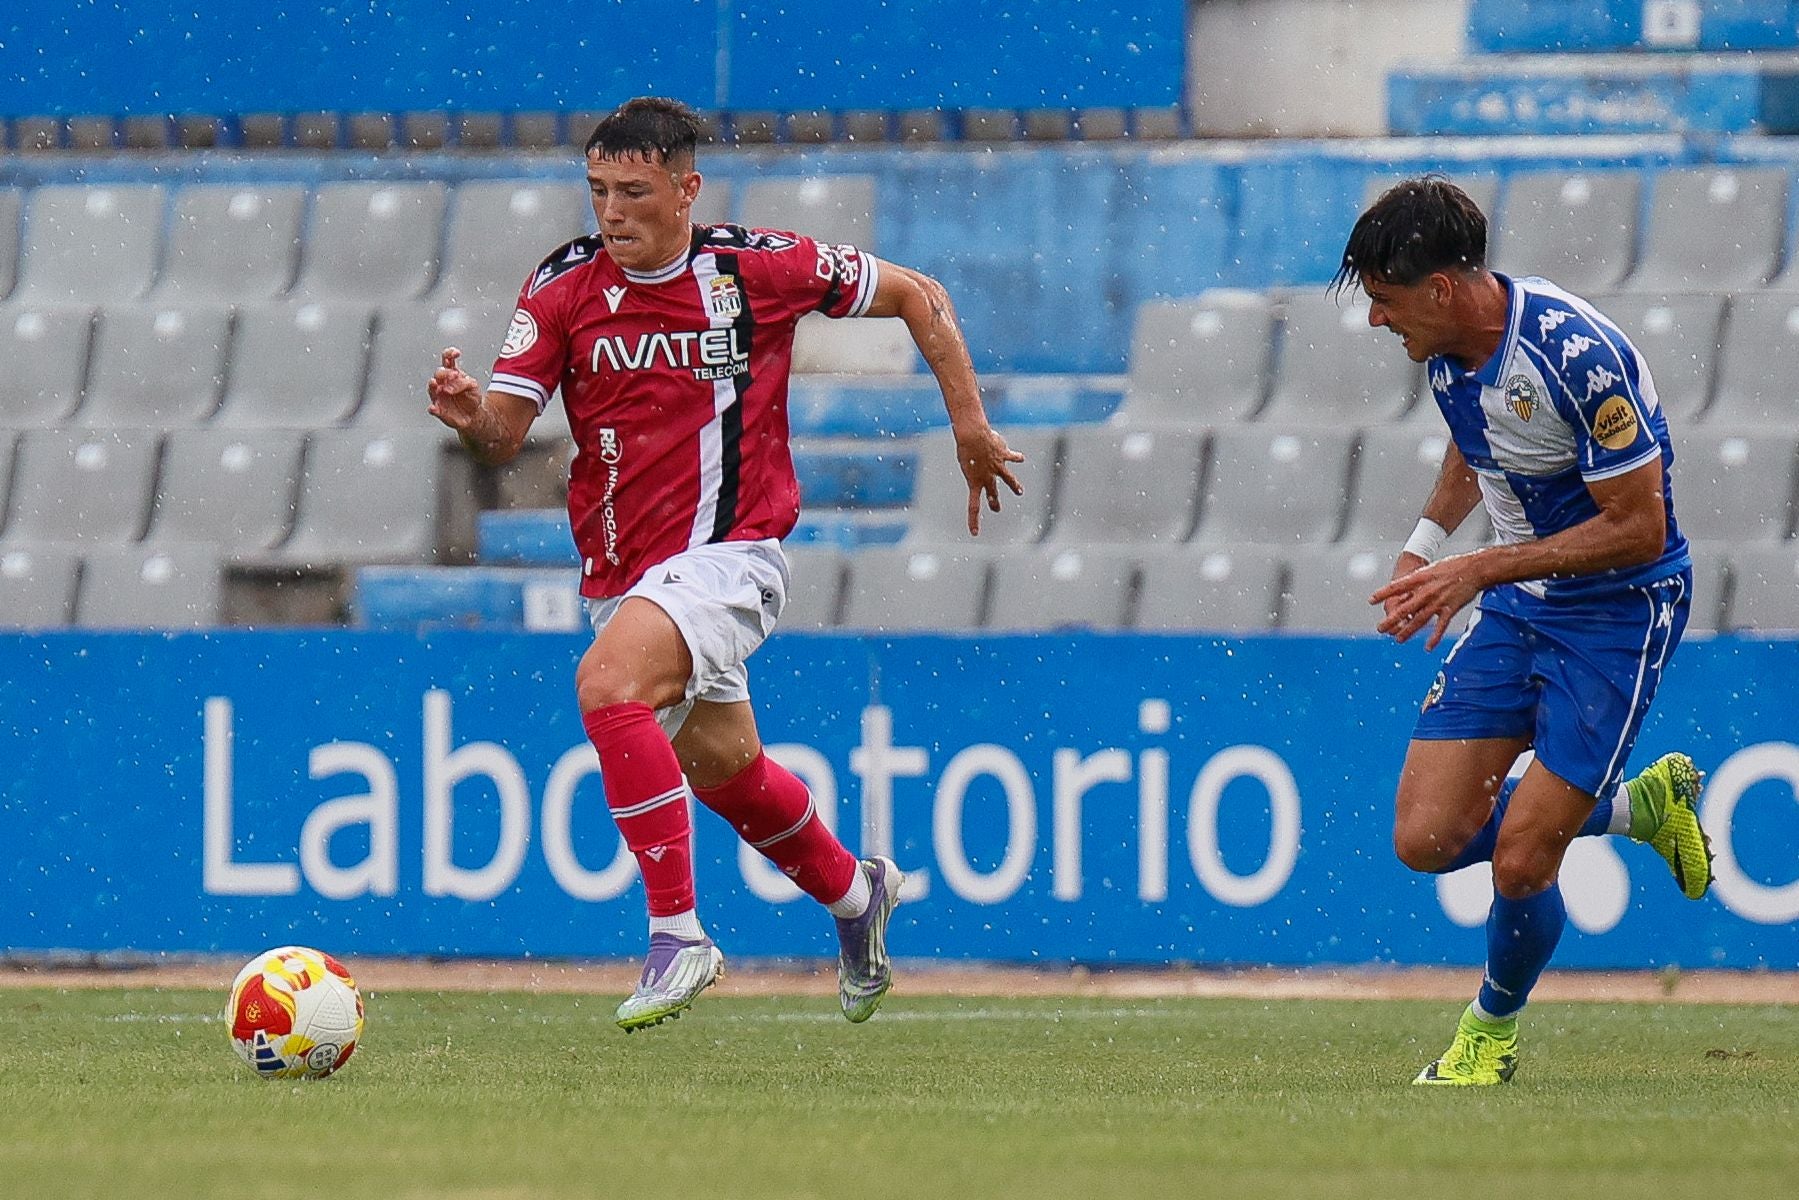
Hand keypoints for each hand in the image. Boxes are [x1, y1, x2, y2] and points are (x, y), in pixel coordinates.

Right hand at [426, 348, 482, 432]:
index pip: (447, 360)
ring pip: (432, 388)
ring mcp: (439, 396)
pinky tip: (434, 408)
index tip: (456, 353)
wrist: (474, 415)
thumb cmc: (471, 398)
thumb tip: (451, 386)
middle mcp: (443, 383)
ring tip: (435, 384)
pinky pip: (433, 409)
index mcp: (452, 374)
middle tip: (454, 375)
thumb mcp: (473, 386)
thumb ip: (464, 382)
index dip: (449, 354)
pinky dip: (433, 409)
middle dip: (444, 372)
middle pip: (439, 373)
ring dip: (433, 385)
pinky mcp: (439, 410)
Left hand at [956, 426, 1025, 534]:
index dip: (973, 520)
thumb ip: (969, 463)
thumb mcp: (962, 458)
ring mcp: (998, 467)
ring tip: (1019, 491)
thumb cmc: (964, 446)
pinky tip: (1021, 458)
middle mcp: (988, 477)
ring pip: (1008, 480)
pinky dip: (1017, 457)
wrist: (974, 436)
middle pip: (992, 493)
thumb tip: (971, 457)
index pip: (973, 506)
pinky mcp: (1004, 455)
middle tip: (996, 509)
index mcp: (975, 482)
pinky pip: (1012, 457)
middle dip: (994, 502)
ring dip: (1014, 486)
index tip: (974, 533)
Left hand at [1369, 551, 1486, 650]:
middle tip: (1380, 628)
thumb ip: (1417, 580)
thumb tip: (1402, 587)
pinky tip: (1427, 647)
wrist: (1475, 568)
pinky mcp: (1450, 609)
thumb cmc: (1453, 566)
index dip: (1383, 593)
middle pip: (1404, 608)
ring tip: (1398, 640)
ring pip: (1419, 620)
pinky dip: (1434, 638)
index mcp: (1420, 579)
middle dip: (1391, 620)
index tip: (1371, 599)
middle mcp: (1426, 591)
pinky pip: (1440, 626)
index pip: (1397, 586)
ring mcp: (1438, 601)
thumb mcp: (1430, 569)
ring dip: (1407, 631)